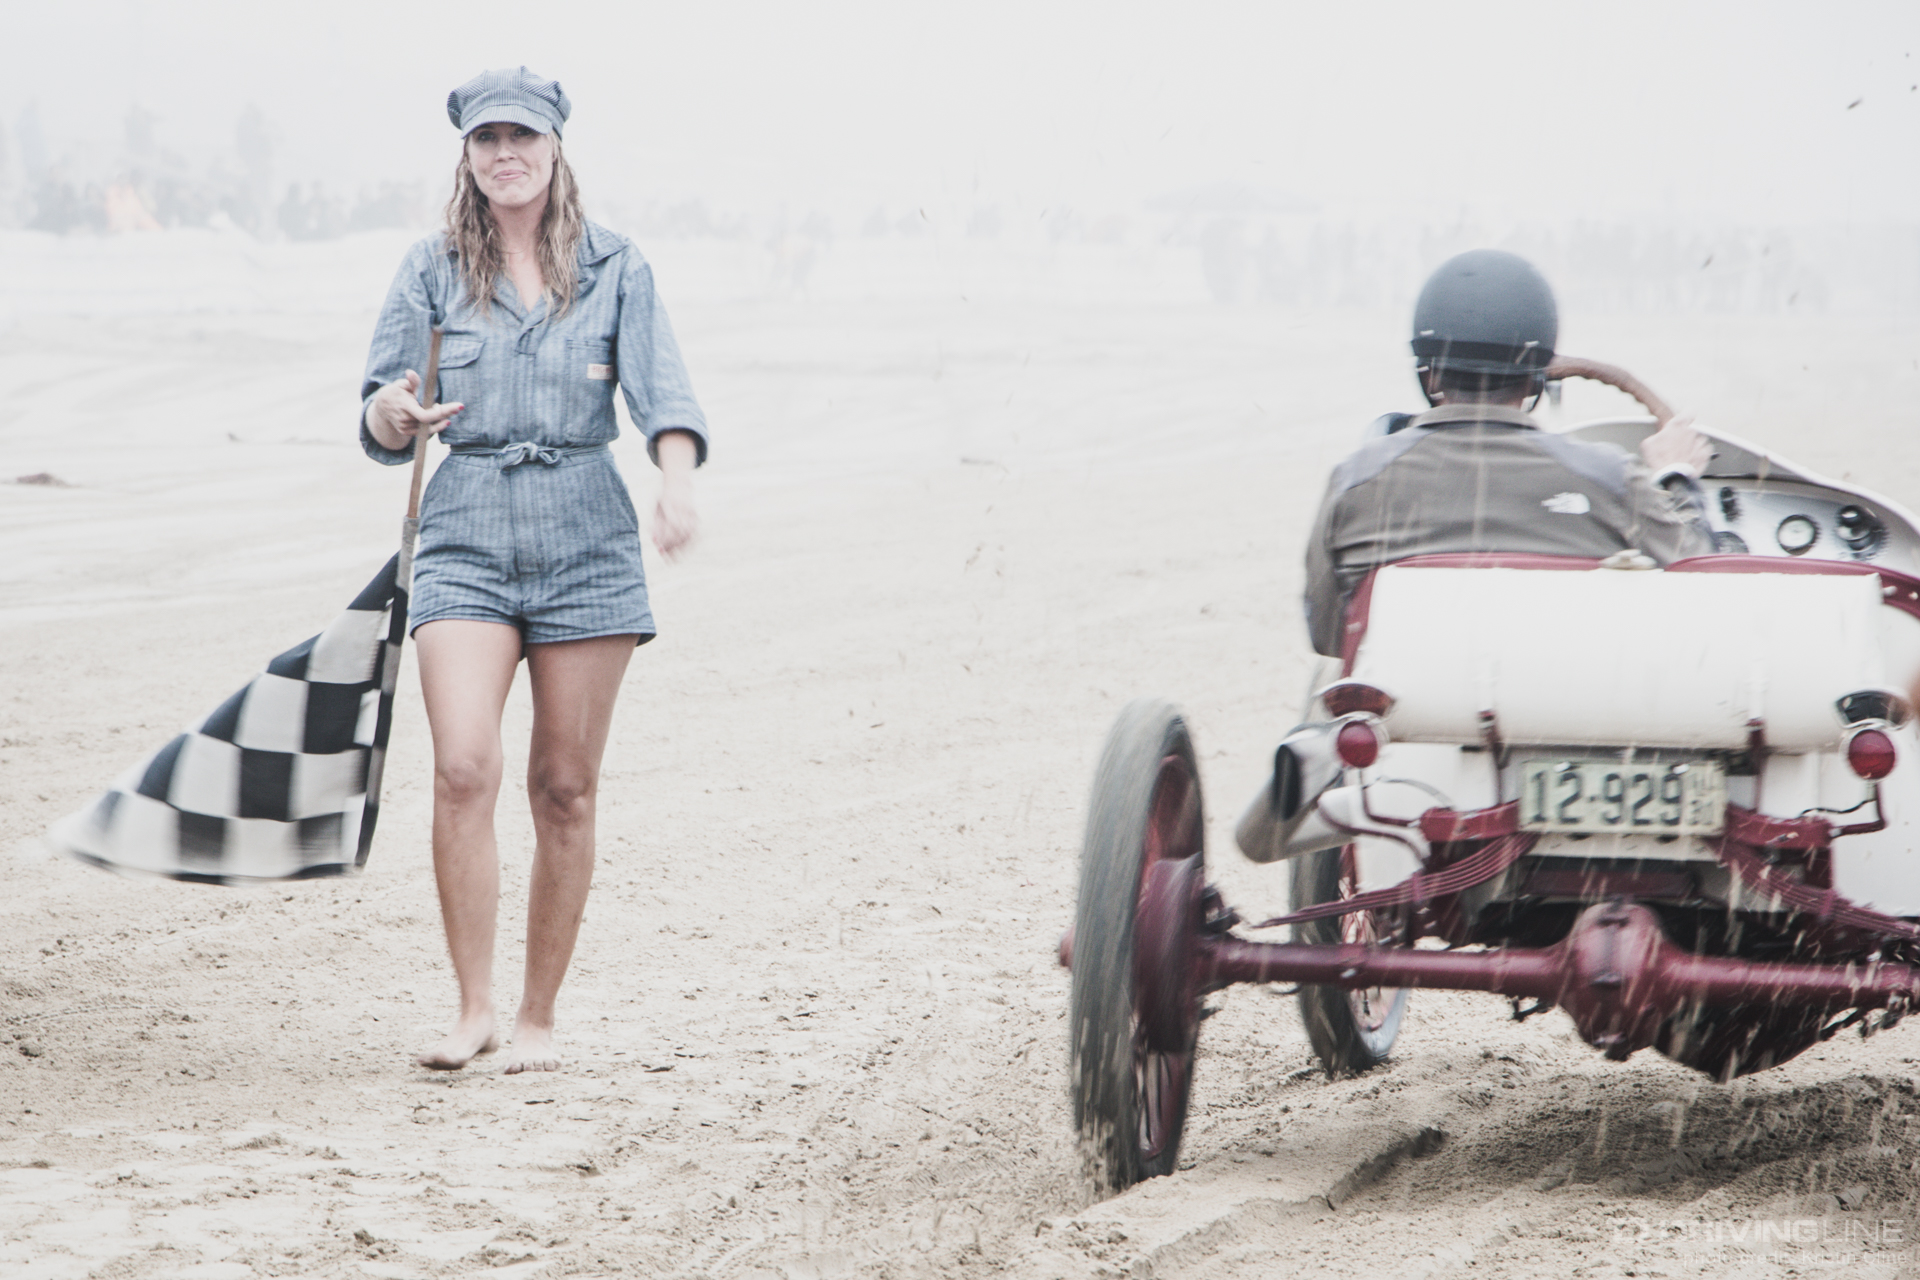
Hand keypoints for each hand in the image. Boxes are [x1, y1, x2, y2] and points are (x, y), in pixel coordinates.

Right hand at [366, 370, 463, 451]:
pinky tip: (443, 420)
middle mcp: (404, 419)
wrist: (382, 406)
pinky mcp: (406, 432)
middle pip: (430, 421)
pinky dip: (435, 426)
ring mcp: (405, 427)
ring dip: (441, 419)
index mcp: (405, 406)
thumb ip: (411, 381)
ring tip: (446, 410)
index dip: (441, 413)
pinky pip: (425, 432)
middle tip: (458, 407)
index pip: (425, 415)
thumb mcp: (402, 384)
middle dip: (445, 414)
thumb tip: (411, 373)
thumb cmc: (397, 392)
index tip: (457, 406)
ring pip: (429, 427)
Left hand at [651, 429, 700, 560]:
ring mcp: (691, 512)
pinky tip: (684, 552)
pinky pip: (695, 532)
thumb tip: (654, 540)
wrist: (679, 484)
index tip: (660, 550)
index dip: (666, 539)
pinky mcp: (696, 516)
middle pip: (679, 531)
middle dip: (672, 546)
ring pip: (688, 533)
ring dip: (681, 548)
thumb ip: (655, 524)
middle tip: (666, 558)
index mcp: (669, 504)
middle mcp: (682, 508)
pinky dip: (690, 543)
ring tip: (674, 559)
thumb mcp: (656, 508)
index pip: (670, 525)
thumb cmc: (663, 498)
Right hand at [1640, 414, 1711, 478]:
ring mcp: (1700, 443)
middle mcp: (1691, 432)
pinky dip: (1698, 454)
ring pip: (1698, 439)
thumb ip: (1657, 434)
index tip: (1682, 419)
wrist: (1669, 479)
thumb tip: (1658, 434)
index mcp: (1678, 425)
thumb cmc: (1658, 462)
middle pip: (1691, 429)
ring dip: (1692, 445)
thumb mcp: (1648, 444)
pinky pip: (1704, 450)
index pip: (1688, 411)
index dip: (1685, 415)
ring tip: (1681, 454)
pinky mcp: (1705, 455)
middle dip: (1684, 435)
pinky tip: (1689, 459)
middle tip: (1674, 444)